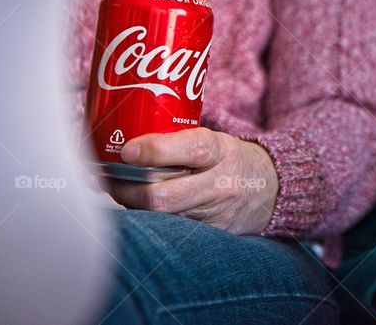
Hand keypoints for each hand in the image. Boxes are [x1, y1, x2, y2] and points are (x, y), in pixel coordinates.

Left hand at [107, 127, 278, 234]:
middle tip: (105, 179)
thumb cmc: (228, 159)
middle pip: (165, 196)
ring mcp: (215, 214)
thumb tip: (122, 140)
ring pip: (162, 216)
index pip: (191, 149)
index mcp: (221, 152)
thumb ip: (177, 140)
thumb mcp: (213, 140)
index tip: (127, 151)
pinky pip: (171, 229)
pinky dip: (150, 218)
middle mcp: (220, 184)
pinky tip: (138, 207)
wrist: (270, 189)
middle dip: (127, 189)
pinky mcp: (212, 235)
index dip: (155, 151)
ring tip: (115, 189)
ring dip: (133, 204)